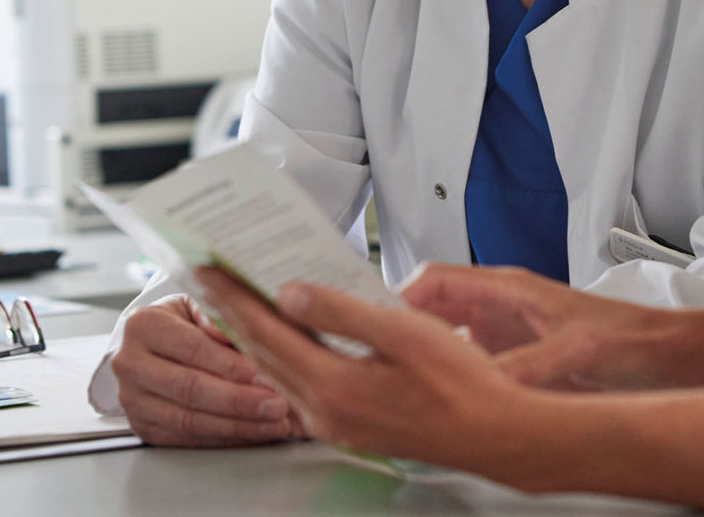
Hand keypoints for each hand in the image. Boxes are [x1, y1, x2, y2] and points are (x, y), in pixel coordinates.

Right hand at [110, 293, 298, 445]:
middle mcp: (130, 364)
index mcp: (142, 325)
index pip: (193, 348)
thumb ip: (218, 314)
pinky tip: (252, 432)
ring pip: (189, 420)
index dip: (231, 365)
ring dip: (237, 425)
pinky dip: (224, 438)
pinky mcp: (143, 426)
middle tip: (276, 405)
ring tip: (273, 423)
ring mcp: (132, 400)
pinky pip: (187, 439)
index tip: (265, 375)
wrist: (150, 344)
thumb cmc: (181, 321)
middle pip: (190, 389)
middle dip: (239, 401)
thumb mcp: (196, 303)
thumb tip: (242, 331)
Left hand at [195, 266, 534, 475]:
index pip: (267, 332)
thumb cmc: (461, 385)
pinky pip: (301, 386)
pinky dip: (286, 356)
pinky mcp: (350, 426)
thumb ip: (341, 313)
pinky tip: (293, 339)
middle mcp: (324, 411)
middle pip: (263, 354)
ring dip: (257, 336)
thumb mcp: (402, 333)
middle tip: (213, 280)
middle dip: (234, 313)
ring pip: (280, 372)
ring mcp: (335, 423)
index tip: (210, 270)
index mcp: (333, 386)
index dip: (234, 297)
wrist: (493, 434)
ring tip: (242, 302)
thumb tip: (291, 294)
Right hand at [399, 263, 678, 389]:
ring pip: (442, 342)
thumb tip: (487, 385)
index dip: (398, 299)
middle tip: (369, 360)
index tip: (371, 325)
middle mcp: (499, 309)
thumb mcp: (573, 351)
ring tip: (392, 384)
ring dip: (419, 360)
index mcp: (508, 289)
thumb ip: (529, 365)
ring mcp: (502, 336)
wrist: (662, 358)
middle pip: (428, 311)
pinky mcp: (511, 363)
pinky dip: (446, 383)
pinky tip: (436, 405)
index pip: (434, 280)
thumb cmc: (625, 337)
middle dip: (396, 332)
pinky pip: (464, 369)